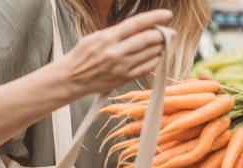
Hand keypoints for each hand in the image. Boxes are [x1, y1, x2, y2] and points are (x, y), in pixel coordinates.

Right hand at [56, 9, 174, 94]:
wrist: (71, 78)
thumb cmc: (82, 55)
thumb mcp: (96, 37)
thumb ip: (117, 32)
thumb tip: (138, 27)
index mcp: (108, 37)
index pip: (137, 23)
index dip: (155, 17)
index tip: (167, 14)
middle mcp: (116, 52)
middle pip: (148, 39)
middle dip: (163, 34)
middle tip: (170, 32)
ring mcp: (121, 66)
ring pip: (150, 53)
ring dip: (161, 47)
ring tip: (163, 43)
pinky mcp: (124, 78)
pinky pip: (147, 68)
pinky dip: (155, 60)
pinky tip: (157, 56)